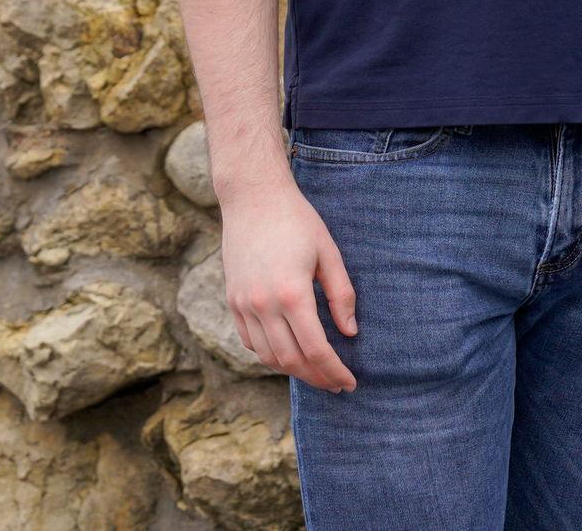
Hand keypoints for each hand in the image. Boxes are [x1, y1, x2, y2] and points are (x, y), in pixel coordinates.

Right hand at [220, 178, 357, 391]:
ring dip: (293, 370)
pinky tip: (288, 352)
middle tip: (336, 383)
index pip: (315, 349)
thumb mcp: (328, 252)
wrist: (253, 198)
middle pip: (291, 360)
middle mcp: (263, 305)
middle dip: (316, 377)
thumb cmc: (297, 220)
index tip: (350, 382)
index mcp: (292, 293)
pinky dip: (270, 355)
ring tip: (316, 371)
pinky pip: (250, 342)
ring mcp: (243, 306)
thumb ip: (341, 294)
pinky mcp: (232, 302)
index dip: (334, 371)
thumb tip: (349, 332)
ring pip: (268, 356)